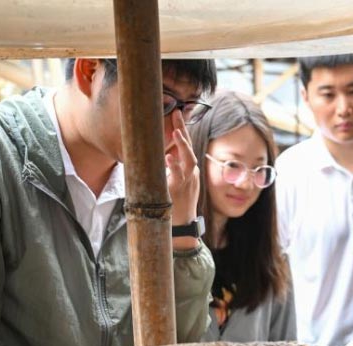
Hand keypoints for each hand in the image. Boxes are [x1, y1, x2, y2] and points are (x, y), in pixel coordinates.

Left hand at [165, 110, 199, 249]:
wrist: (183, 225)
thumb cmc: (178, 205)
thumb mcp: (178, 184)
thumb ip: (173, 170)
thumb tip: (162, 156)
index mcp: (190, 170)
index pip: (187, 146)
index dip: (183, 130)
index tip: (177, 113)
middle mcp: (191, 173)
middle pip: (189, 147)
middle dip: (184, 129)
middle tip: (177, 113)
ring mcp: (187, 181)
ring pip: (188, 159)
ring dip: (183, 145)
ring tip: (177, 131)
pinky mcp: (180, 190)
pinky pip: (178, 176)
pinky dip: (174, 166)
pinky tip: (168, 157)